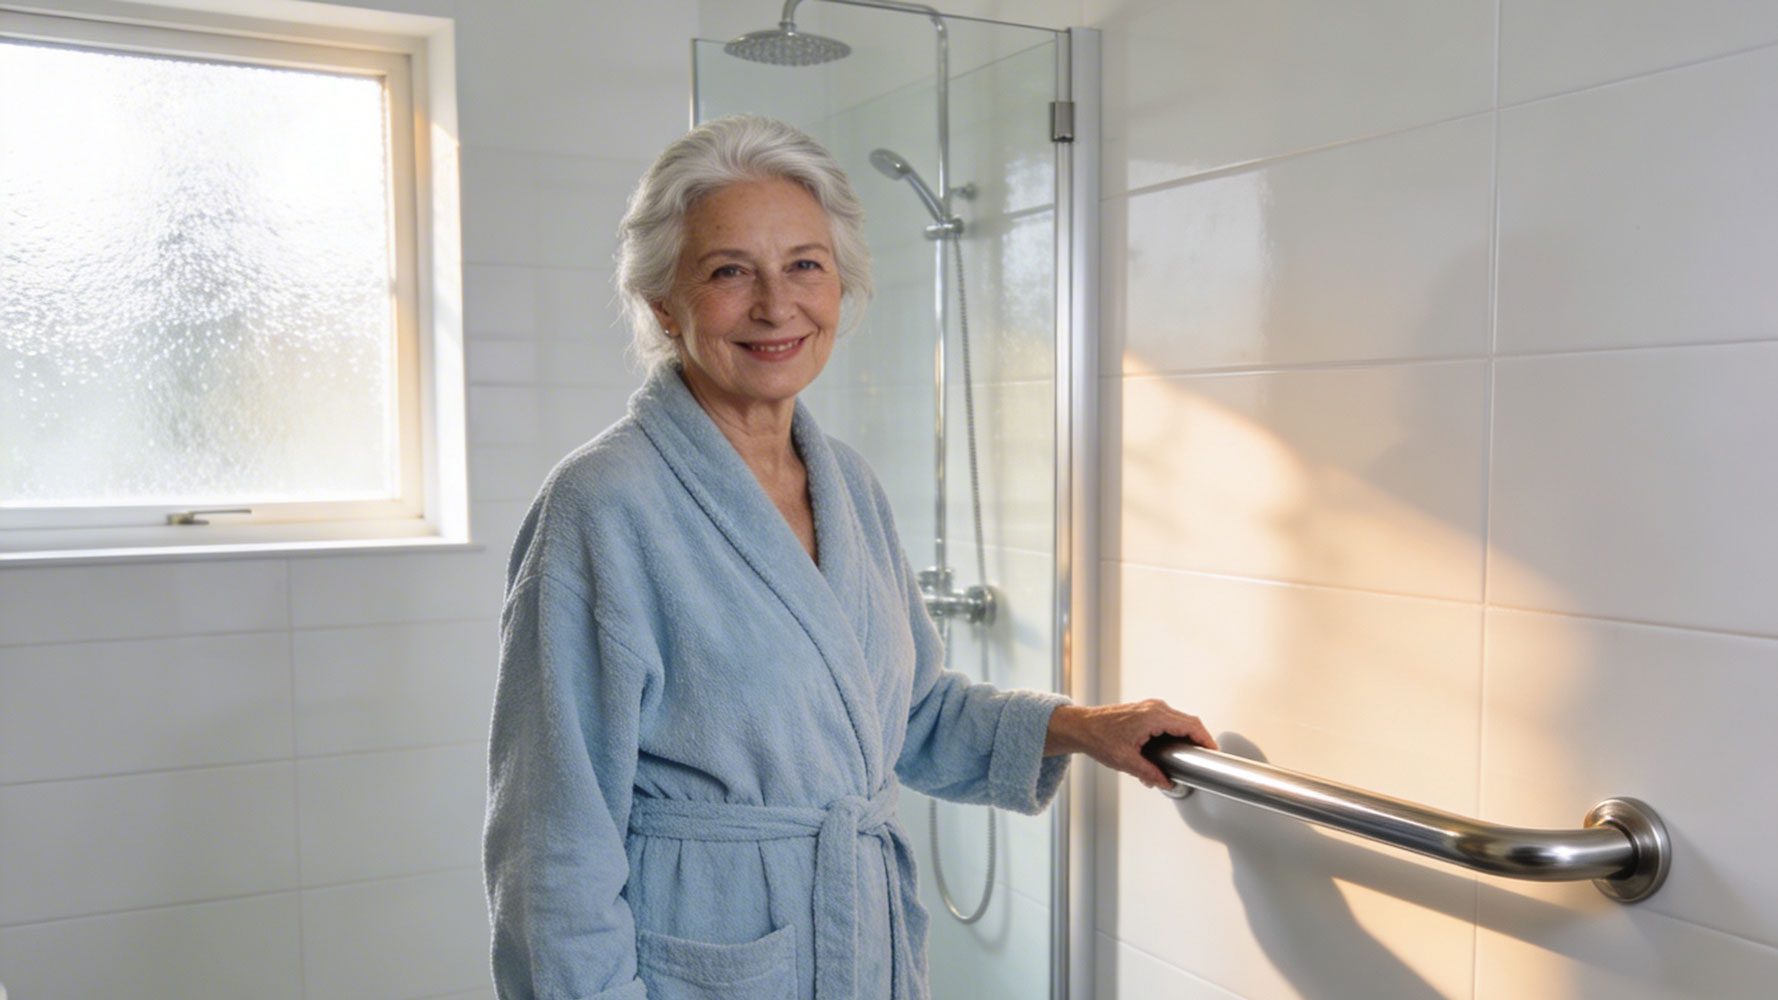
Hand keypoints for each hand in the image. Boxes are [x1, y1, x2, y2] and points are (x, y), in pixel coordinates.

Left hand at [1044, 700, 1217, 789]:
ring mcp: (1150, 708)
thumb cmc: (1098, 737)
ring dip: (1184, 738)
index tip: (1213, 751)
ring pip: (1179, 721)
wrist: (1081, 726)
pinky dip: (1174, 734)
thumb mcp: (1126, 761)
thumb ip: (1150, 773)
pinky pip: (1168, 721)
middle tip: (1204, 757)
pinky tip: (1169, 751)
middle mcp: (1154, 708)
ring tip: (1185, 758)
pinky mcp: (1145, 711)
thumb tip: (1166, 782)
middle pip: (1188, 722)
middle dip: (1198, 740)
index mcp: (1153, 716)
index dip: (1205, 739)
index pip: (1191, 725)